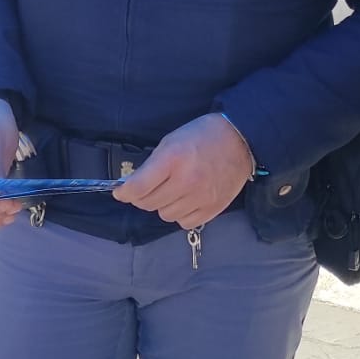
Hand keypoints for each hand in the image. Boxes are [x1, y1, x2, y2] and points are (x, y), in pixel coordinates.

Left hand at [113, 113, 254, 230]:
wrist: (239, 139)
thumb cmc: (202, 136)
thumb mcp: (171, 140)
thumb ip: (152, 165)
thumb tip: (133, 186)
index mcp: (173, 159)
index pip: (139, 187)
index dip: (124, 193)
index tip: (120, 192)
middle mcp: (186, 181)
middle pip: (149, 203)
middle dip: (143, 197)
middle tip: (148, 188)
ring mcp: (201, 197)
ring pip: (165, 215)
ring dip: (163, 205)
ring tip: (172, 191)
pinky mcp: (213, 208)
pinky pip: (184, 223)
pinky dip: (180, 214)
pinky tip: (185, 200)